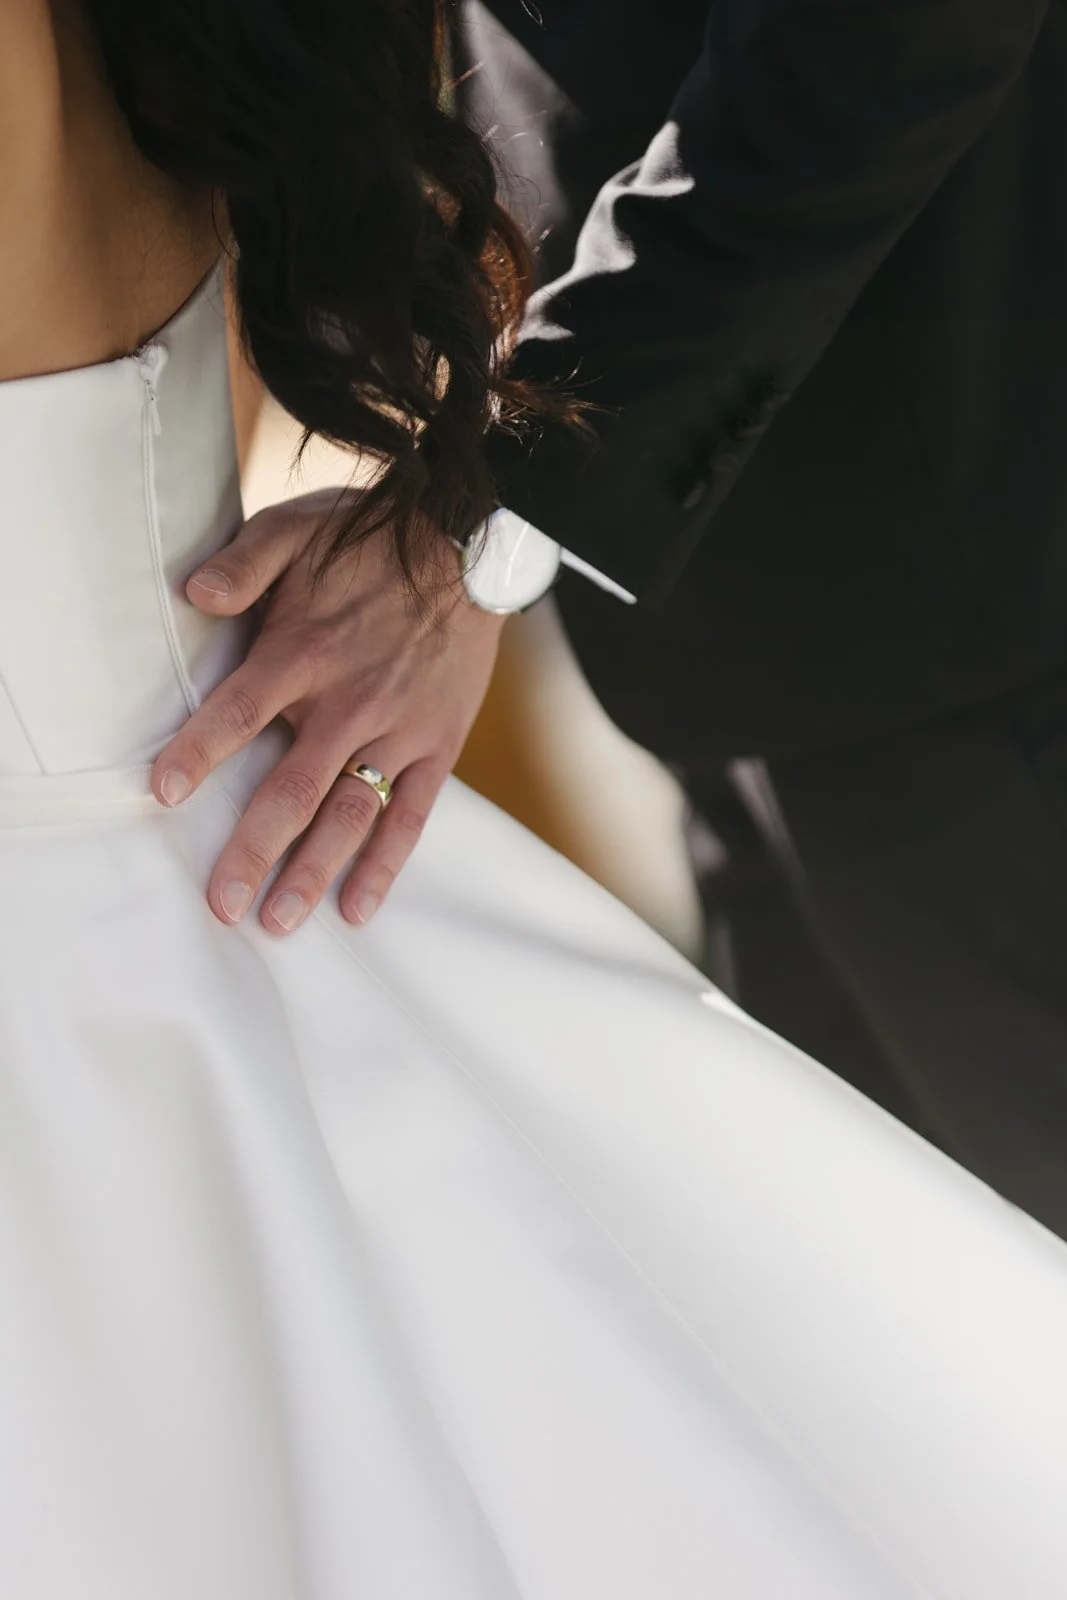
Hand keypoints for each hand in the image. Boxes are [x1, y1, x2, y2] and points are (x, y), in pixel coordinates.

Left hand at [152, 489, 504, 933]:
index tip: (163, 794)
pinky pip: (411, 816)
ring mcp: (397, 731)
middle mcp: (349, 702)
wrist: (470, 545)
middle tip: (221, 905)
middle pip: (292, 790)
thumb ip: (243, 562)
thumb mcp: (296, 530)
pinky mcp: (436, 746)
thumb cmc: (368, 541)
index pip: (239, 712)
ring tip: (278, 923)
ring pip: (350, 815)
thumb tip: (193, 592)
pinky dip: (385, 865)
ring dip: (313, 873)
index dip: (200, 753)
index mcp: (304, 652)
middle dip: (253, 852)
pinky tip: (356, 909)